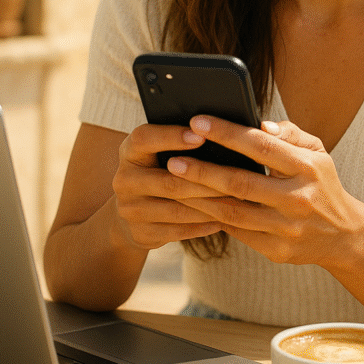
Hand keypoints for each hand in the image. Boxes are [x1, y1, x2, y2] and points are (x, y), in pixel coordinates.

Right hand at [111, 121, 228, 250]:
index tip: (201, 136)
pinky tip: (225, 219)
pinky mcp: (140, 234)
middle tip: (239, 177)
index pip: (144, 138)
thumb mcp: (159, 153)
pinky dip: (204, 225)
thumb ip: (183, 141)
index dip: (171, 136)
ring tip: (238, 200)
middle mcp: (124, 180)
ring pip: (177, 209)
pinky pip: (178, 231)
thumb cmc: (160, 171)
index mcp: (129, 152)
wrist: (134, 214)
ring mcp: (129, 210)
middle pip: (169, 180)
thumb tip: (226, 130)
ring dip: (211, 206)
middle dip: (207, 180)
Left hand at [164, 115, 363, 268]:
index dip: (226, 133)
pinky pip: (237, 233)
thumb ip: (290, 133)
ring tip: (173, 184)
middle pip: (240, 183)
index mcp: (308, 167)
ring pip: (233, 212)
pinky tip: (192, 206)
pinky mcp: (277, 250)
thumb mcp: (317, 152)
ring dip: (199, 198)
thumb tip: (260, 125)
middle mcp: (298, 198)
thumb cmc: (321, 184)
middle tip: (173, 160)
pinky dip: (213, 219)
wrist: (343, 235)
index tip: (197, 122)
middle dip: (203, 170)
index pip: (261, 145)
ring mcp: (288, 228)